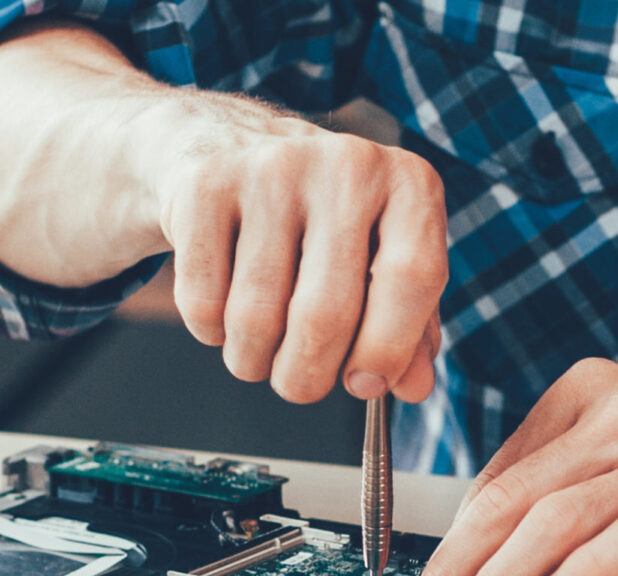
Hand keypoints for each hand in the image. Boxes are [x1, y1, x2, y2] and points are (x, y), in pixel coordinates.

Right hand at [146, 94, 446, 402]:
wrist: (221, 145)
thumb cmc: (315, 220)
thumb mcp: (376, 259)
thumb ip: (407, 327)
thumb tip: (412, 388)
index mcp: (407, 183)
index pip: (412, 277)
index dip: (387, 348)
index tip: (362, 384)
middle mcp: (346, 165)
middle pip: (325, 314)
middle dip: (305, 376)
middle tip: (297, 384)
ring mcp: (272, 169)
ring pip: (256, 317)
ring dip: (251, 360)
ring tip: (255, 350)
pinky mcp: (205, 185)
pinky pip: (204, 301)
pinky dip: (210, 331)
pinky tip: (220, 310)